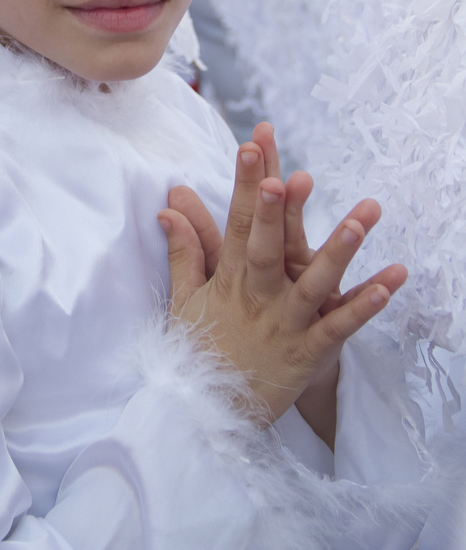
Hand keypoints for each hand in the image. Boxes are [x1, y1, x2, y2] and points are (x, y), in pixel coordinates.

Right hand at [157, 136, 406, 428]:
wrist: (209, 415)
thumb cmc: (199, 349)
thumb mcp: (185, 298)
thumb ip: (184, 249)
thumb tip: (169, 205)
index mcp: (227, 278)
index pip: (235, 222)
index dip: (244, 183)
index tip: (252, 145)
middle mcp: (256, 297)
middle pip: (266, 248)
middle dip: (274, 212)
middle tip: (288, 177)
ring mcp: (284, 325)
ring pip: (313, 283)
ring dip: (338, 251)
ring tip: (363, 218)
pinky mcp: (308, 352)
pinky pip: (340, 327)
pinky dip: (364, 306)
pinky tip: (390, 281)